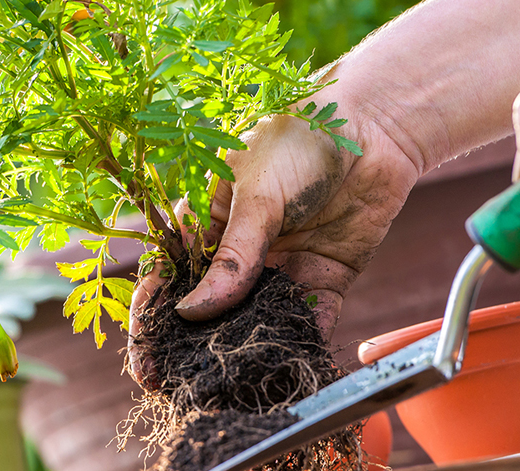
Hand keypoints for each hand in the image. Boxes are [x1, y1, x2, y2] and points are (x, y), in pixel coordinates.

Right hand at [126, 0, 519, 383]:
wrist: (372, 128)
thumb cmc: (298, 144)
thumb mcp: (256, 197)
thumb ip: (232, 258)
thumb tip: (191, 313)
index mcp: (208, 224)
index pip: (171, 278)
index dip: (155, 319)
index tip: (147, 361)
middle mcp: (241, 254)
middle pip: (211, 312)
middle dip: (195, 350)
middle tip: (186, 388)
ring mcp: (282, 269)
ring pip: (257, 323)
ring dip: (246, 354)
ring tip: (233, 391)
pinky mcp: (324, 279)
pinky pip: (309, 323)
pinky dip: (300, 348)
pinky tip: (289, 371)